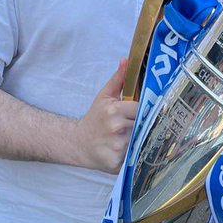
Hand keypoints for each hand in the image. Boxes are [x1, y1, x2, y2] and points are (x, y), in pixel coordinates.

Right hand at [74, 58, 138, 173]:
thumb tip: (127, 60)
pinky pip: (135, 157)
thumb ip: (118, 79)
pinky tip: (128, 151)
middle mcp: (116, 129)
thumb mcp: (104, 97)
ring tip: (133, 138)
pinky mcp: (117, 163)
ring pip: (141, 141)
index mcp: (114, 111)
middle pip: (144, 125)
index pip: (142, 109)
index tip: (143, 113)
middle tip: (139, 126)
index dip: (144, 111)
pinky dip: (135, 155)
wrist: (78, 143)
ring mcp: (117, 147)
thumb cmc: (95, 119)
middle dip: (143, 126)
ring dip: (141, 140)